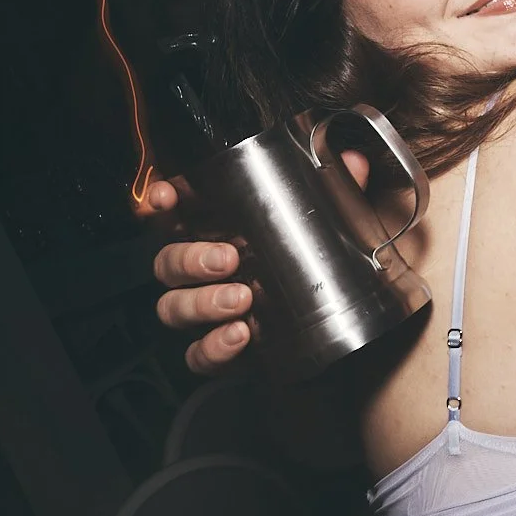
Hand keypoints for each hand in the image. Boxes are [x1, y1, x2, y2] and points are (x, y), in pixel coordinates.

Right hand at [141, 151, 370, 373]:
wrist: (340, 335)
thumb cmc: (316, 267)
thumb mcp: (330, 225)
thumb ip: (336, 192)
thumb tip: (354, 161)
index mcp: (218, 233)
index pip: (174, 213)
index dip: (160, 203)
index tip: (166, 198)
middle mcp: (204, 272)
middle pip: (167, 262)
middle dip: (190, 259)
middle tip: (228, 258)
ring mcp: (208, 313)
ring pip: (173, 307)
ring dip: (202, 303)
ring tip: (242, 299)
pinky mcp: (219, 352)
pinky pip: (197, 355)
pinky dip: (213, 347)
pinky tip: (240, 335)